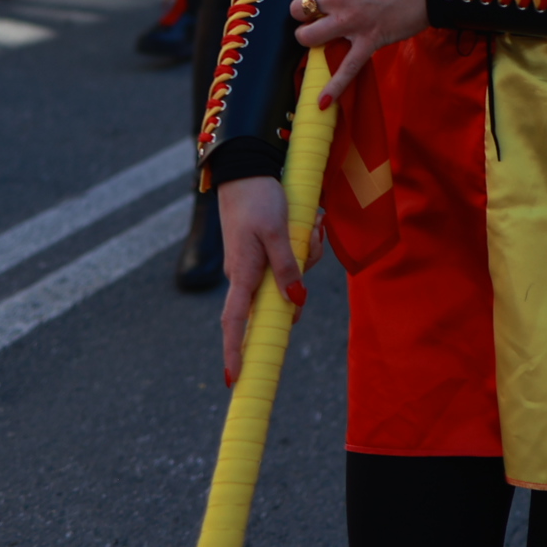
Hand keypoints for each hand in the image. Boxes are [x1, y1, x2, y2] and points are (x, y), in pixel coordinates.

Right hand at [216, 177, 323, 383]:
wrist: (246, 168)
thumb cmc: (258, 199)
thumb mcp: (277, 231)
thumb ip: (287, 267)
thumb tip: (296, 303)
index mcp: (242, 274)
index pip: (234, 323)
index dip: (234, 351)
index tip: (234, 379)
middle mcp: (245, 275)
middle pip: (279, 298)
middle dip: (302, 279)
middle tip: (313, 238)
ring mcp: (254, 264)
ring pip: (290, 276)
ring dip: (309, 254)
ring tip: (313, 222)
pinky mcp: (264, 251)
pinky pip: (290, 260)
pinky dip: (305, 246)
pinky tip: (312, 222)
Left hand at [296, 0, 427, 105]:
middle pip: (298, 10)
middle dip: (303, 14)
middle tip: (316, 17)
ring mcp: (350, 22)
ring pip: (308, 36)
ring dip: (307, 38)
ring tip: (315, 39)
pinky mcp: (367, 42)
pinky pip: (346, 69)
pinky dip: (334, 87)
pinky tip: (323, 102)